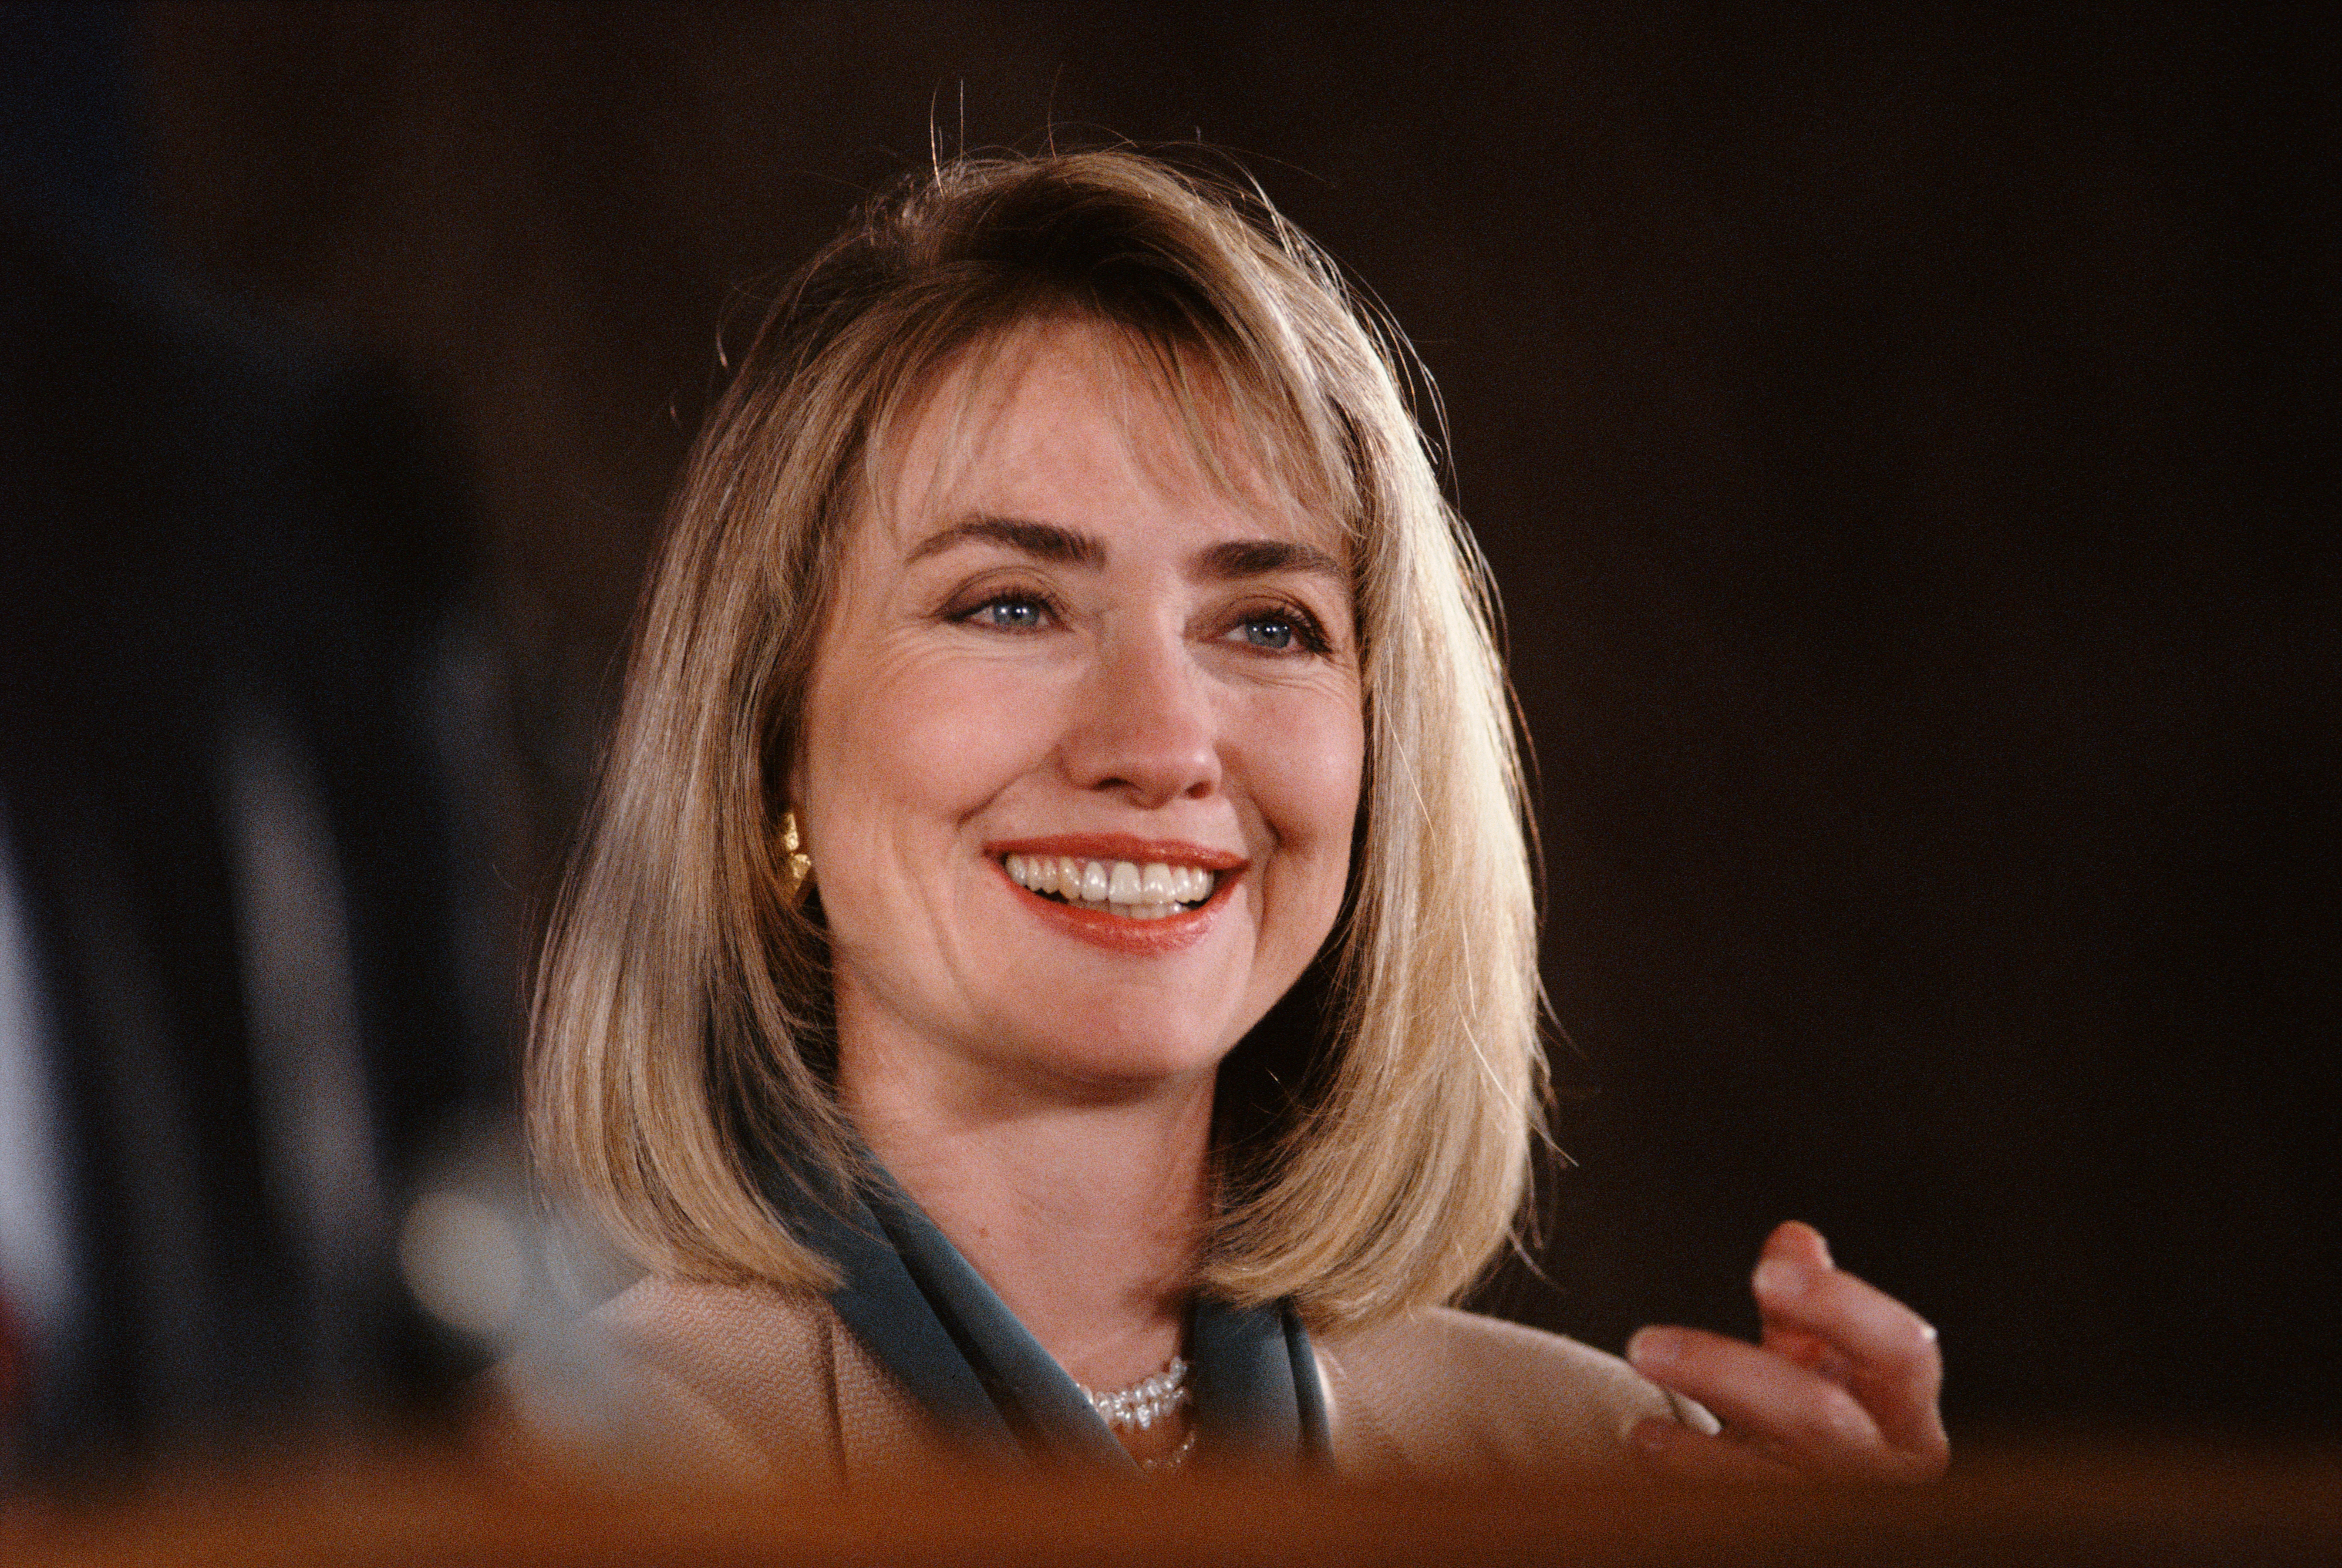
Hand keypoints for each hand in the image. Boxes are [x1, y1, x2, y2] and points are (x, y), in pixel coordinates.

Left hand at [1624, 1221, 1946, 1482]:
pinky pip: (1735, 1508)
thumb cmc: (1818, 1410)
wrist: (1816, 1494)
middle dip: (1731, 1372)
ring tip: (1636, 1385)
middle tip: (1646, 1342)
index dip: (1840, 1308)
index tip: (1765, 1272)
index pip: (1903, 1351)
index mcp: (1907, 1407)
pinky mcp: (1791, 1532)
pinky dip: (1686, 1469)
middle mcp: (1887, 1465)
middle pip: (1820, 1418)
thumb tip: (1794, 1240)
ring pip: (1767, 1473)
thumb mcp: (1819, 1356)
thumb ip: (1805, 1306)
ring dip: (1688, 1433)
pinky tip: (1641, 1439)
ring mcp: (1837, 1507)